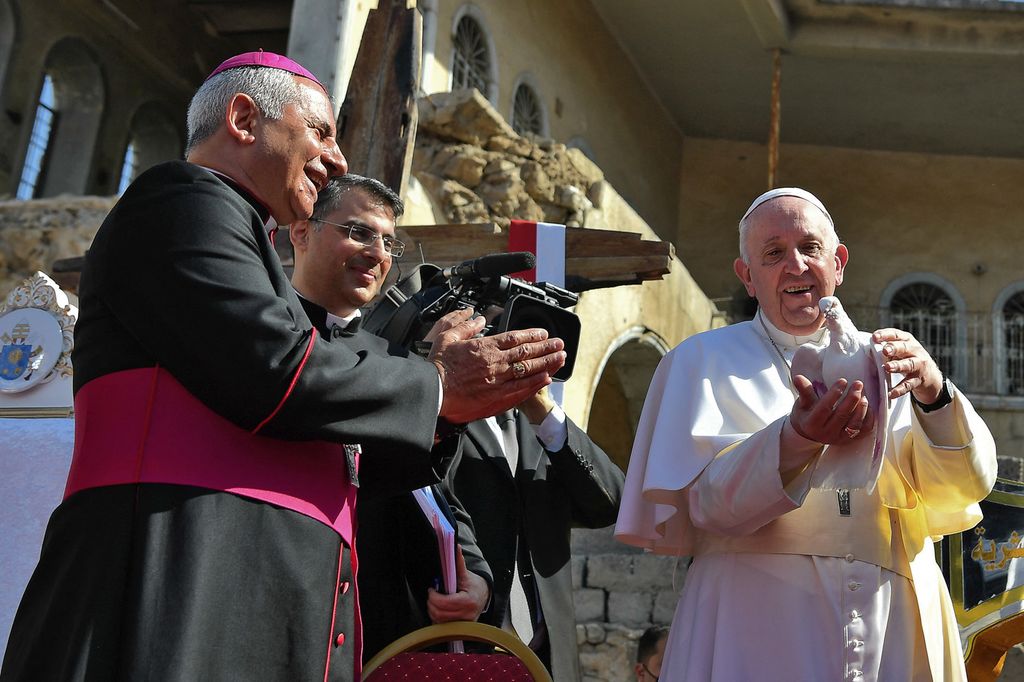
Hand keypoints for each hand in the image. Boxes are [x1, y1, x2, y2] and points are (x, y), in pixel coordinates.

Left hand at [426, 546, 489, 622]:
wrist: (484, 596)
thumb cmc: (474, 585)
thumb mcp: (466, 574)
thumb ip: (458, 563)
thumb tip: (455, 547)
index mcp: (468, 601)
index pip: (445, 602)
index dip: (434, 596)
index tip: (431, 589)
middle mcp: (467, 614)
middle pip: (440, 613)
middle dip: (431, 603)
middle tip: (431, 595)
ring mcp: (464, 623)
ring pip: (440, 621)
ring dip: (433, 611)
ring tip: (435, 601)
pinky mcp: (461, 628)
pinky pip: (443, 626)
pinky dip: (438, 618)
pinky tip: (440, 609)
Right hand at [430, 309, 565, 423]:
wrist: (434, 390)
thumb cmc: (438, 366)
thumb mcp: (446, 336)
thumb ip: (463, 325)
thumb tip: (476, 317)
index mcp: (484, 347)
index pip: (514, 338)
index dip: (532, 335)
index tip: (543, 334)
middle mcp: (495, 362)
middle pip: (527, 353)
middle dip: (546, 347)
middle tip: (560, 344)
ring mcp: (498, 380)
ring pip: (528, 369)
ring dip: (547, 363)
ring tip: (560, 358)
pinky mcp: (496, 396)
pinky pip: (521, 389)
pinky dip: (535, 383)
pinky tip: (547, 379)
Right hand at [790, 375, 875, 444]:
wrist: (810, 432)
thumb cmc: (807, 413)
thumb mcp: (802, 402)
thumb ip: (804, 390)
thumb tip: (798, 377)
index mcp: (812, 424)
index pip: (825, 408)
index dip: (834, 394)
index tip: (843, 381)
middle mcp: (826, 434)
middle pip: (842, 415)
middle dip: (852, 398)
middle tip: (858, 383)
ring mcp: (839, 438)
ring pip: (854, 424)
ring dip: (861, 408)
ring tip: (863, 394)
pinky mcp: (850, 440)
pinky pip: (864, 430)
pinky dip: (869, 418)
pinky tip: (867, 406)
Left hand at [872, 328, 943, 402]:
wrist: (930, 375)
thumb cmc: (907, 358)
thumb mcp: (899, 350)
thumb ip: (886, 348)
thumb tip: (864, 348)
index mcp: (907, 341)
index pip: (896, 335)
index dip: (885, 335)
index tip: (874, 337)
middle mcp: (915, 351)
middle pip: (904, 348)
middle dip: (894, 348)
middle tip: (885, 351)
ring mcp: (919, 365)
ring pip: (908, 364)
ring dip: (898, 366)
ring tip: (887, 368)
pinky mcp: (919, 380)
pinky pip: (909, 385)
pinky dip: (900, 389)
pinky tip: (891, 393)